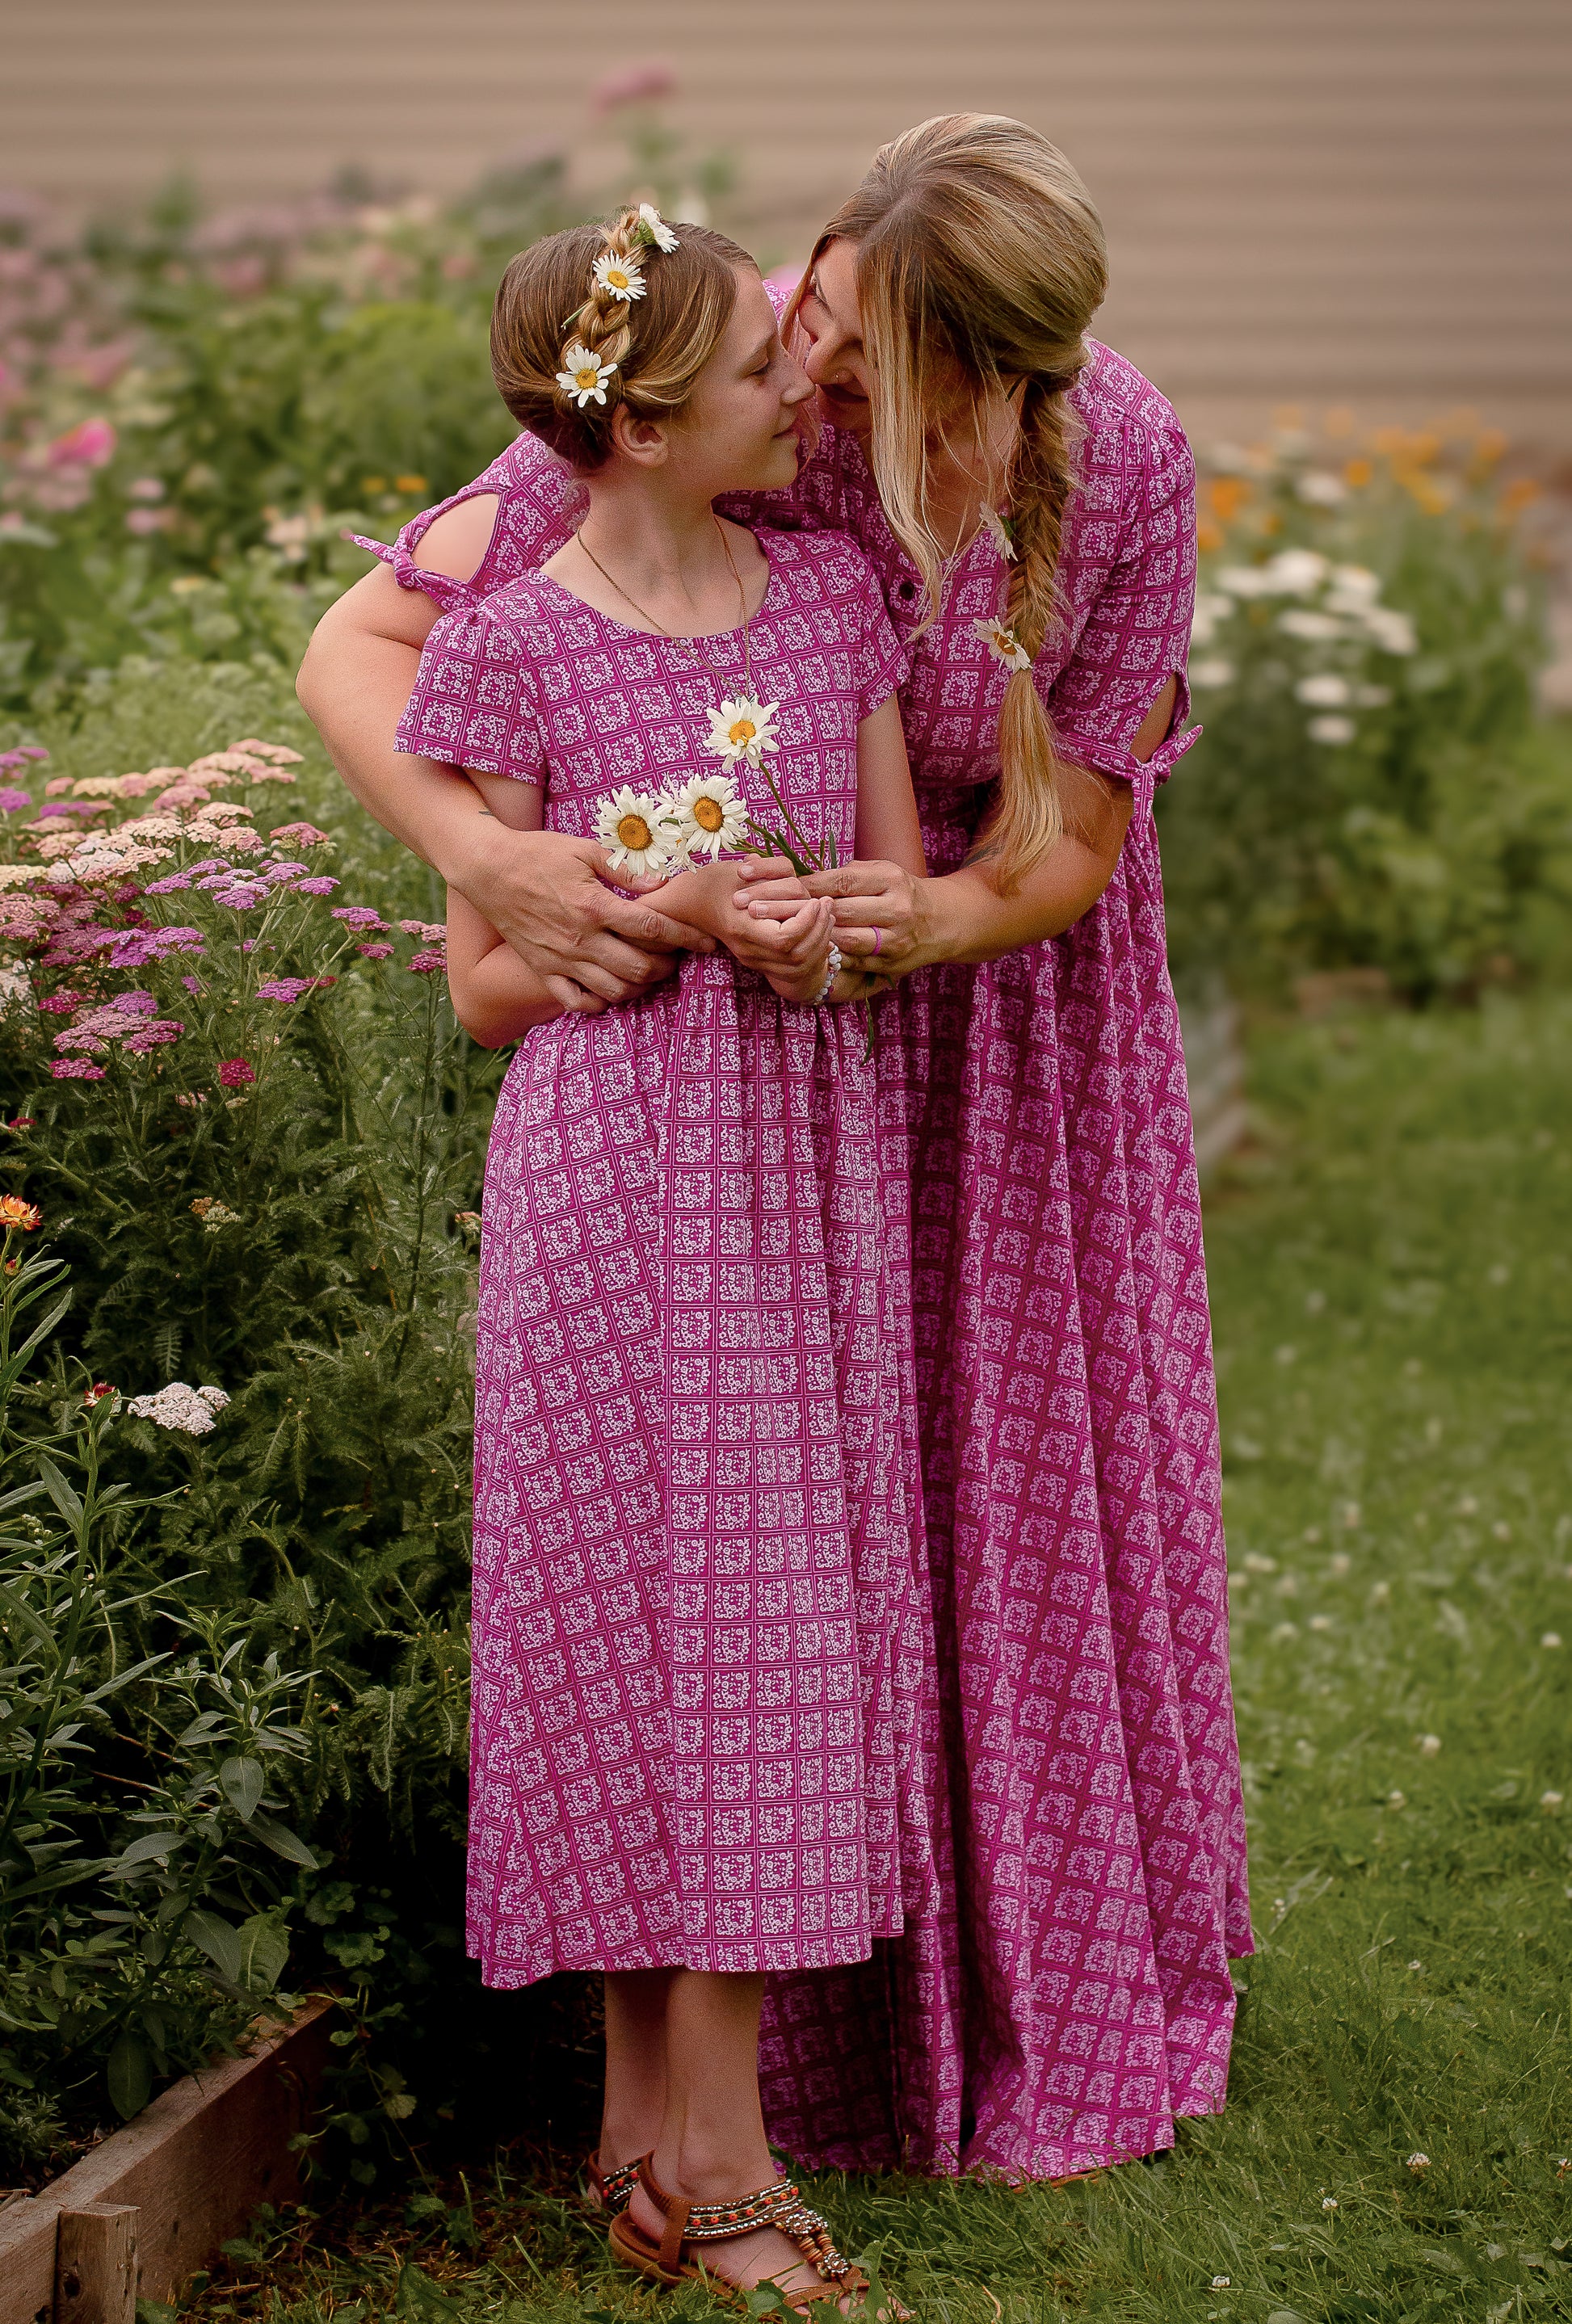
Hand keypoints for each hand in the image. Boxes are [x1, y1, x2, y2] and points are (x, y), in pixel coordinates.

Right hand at [445, 823, 708, 1013]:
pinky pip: (577, 1002)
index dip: (685, 937)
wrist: (487, 869)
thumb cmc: (537, 854)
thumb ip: (626, 870)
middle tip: (677, 956)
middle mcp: (580, 939)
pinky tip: (613, 989)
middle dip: (668, 965)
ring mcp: (561, 960)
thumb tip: (664, 883)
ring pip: (614, 989)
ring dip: (640, 985)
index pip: (652, 928)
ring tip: (650, 971)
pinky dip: (601, 1002)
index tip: (705, 941)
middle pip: (639, 967)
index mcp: (594, 907)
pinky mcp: (544, 971)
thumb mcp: (584, 850)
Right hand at [632, 856, 834, 999]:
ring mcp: (753, 957)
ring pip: (800, 962)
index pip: (785, 939)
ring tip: (826, 913)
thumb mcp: (739, 871)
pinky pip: (794, 964)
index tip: (815, 900)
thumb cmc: (712, 880)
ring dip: (819, 937)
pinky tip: (819, 926)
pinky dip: (812, 946)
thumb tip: (796, 880)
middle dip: (819, 929)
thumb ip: (769, 876)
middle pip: (797, 954)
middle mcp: (748, 948)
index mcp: (741, 928)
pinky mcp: (759, 959)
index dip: (805, 922)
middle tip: (827, 904)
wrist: (686, 904)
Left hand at [734, 855, 934, 980]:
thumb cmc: (900, 891)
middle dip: (792, 909)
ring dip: (806, 936)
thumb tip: (799, 876)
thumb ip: (846, 875)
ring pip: (843, 940)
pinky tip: (798, 956)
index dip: (802, 882)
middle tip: (754, 907)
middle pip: (837, 910)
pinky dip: (827, 959)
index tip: (765, 881)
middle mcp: (896, 909)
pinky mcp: (893, 966)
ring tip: (770, 931)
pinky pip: (853, 964)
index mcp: (891, 879)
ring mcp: (896, 941)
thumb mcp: (880, 873)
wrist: (941, 923)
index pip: (840, 880)